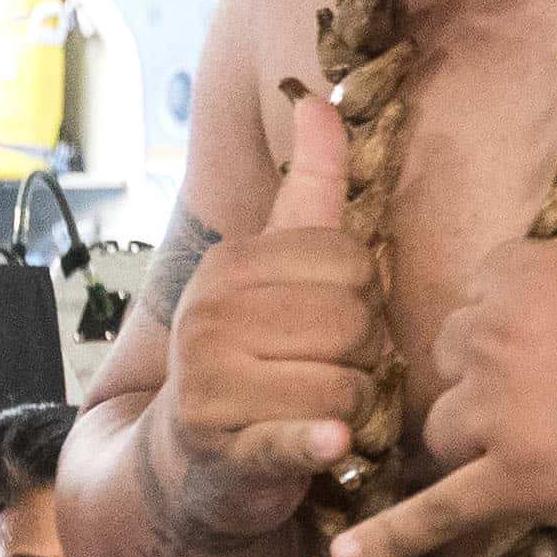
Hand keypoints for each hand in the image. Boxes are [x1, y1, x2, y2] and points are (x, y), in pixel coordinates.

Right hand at [155, 91, 382, 544]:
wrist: (192, 460)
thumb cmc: (254, 353)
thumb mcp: (275, 267)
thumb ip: (310, 186)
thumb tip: (319, 96)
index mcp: (231, 265)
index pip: (350, 262)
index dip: (364, 298)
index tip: (335, 320)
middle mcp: (210, 316)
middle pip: (354, 322)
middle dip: (364, 354)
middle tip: (331, 370)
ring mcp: (211, 384)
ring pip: (345, 384)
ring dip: (353, 404)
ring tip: (320, 408)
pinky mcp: (225, 449)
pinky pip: (290, 437)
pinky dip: (316, 443)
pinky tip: (332, 443)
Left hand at [327, 89, 556, 556]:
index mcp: (521, 271)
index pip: (471, 303)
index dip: (504, 332)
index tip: (544, 352)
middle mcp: (494, 334)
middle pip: (447, 366)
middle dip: (481, 387)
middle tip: (536, 409)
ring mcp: (502, 411)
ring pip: (443, 431)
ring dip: (469, 447)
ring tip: (507, 463)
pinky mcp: (519, 479)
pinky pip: (441, 510)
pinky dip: (393, 535)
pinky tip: (351, 554)